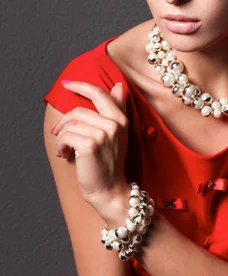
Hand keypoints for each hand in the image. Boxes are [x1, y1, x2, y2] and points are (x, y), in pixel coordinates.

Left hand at [50, 81, 128, 209]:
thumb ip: (117, 108)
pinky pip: (66, 137)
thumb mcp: (118, 133)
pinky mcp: (90, 145)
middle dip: (63, 123)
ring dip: (62, 138)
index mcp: (120, 119)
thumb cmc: (110, 163)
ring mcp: (103, 134)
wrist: (110, 190)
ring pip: (69, 125)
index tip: (66, 84)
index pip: (98, 94)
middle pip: (77, 111)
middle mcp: (114, 124)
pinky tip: (65, 155)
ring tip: (66, 150)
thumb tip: (118, 85)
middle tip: (59, 134)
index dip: (80, 86)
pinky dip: (61, 147)